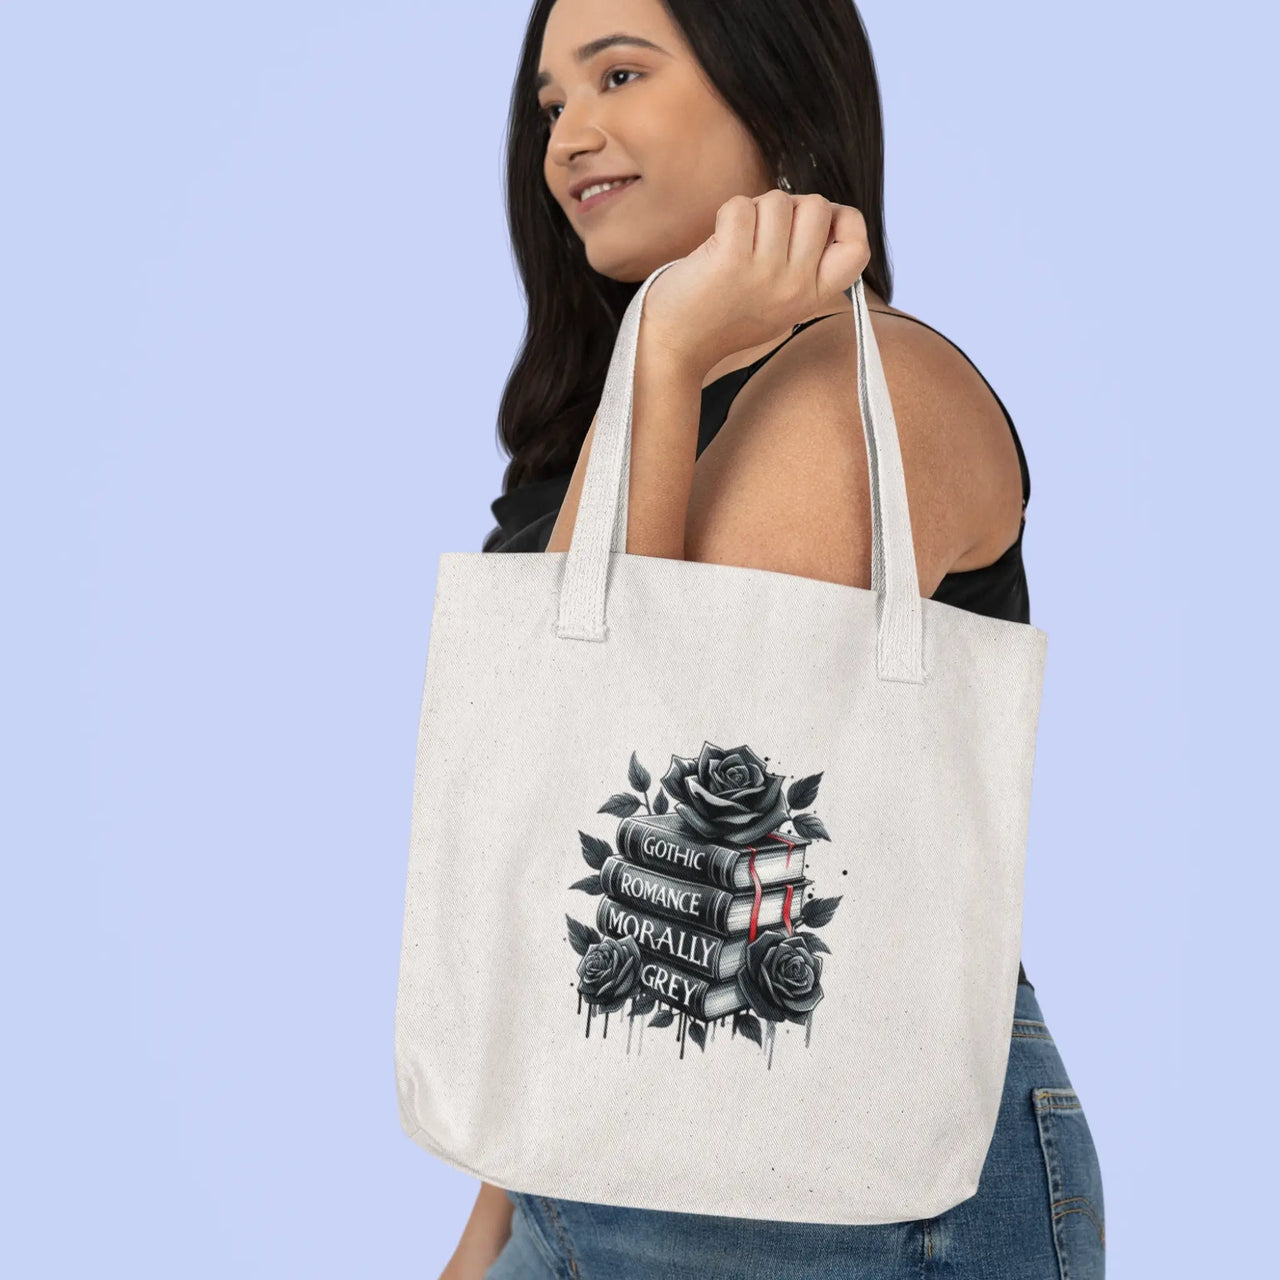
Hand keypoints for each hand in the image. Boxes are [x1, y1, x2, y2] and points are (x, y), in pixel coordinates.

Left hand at [640, 189, 869, 376]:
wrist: (676, 345)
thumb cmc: (724, 315)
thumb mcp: (780, 301)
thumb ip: (805, 265)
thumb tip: (823, 212)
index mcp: (813, 296)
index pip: (858, 248)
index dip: (844, 222)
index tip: (817, 227)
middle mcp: (796, 286)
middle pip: (818, 207)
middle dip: (789, 206)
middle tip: (762, 232)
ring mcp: (765, 273)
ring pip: (779, 201)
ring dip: (755, 209)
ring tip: (737, 240)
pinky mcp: (731, 260)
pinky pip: (742, 206)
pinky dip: (727, 213)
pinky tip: (718, 240)